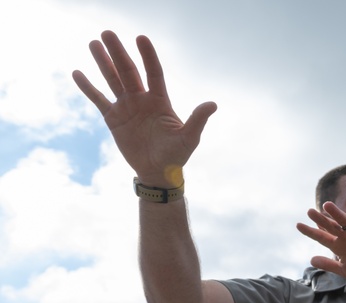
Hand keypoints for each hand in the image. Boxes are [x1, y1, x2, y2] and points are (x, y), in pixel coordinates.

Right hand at [72, 31, 216, 187]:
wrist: (158, 171)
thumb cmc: (177, 155)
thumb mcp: (189, 138)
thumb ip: (197, 120)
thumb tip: (213, 104)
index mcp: (160, 101)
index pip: (154, 73)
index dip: (148, 56)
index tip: (141, 38)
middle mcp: (142, 99)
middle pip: (128, 71)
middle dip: (118, 52)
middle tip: (107, 32)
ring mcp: (126, 107)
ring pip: (112, 80)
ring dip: (103, 62)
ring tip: (93, 43)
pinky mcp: (113, 118)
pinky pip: (98, 99)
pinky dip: (88, 87)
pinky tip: (77, 73)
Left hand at [296, 201, 345, 283]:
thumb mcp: (344, 270)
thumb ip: (328, 265)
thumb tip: (311, 260)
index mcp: (340, 247)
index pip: (323, 237)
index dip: (311, 232)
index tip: (299, 225)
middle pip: (332, 227)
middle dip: (320, 220)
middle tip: (309, 211)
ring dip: (338, 214)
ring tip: (327, 205)